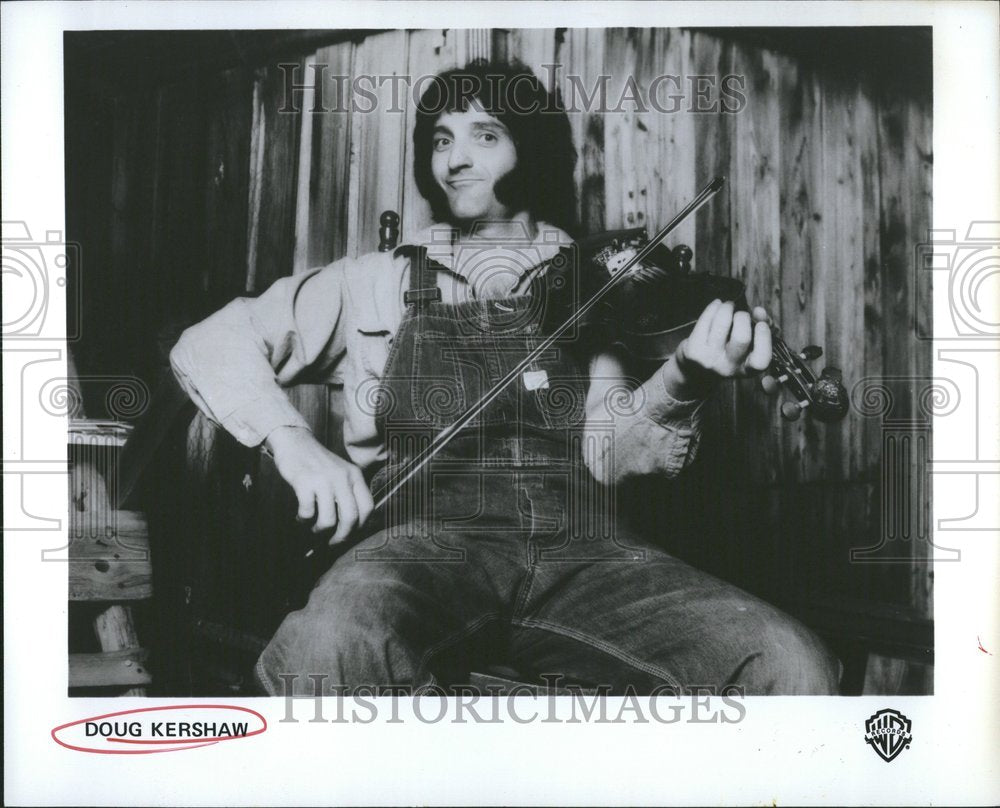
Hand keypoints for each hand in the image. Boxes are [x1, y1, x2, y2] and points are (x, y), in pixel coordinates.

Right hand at [265, 426, 373, 543]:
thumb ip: (349, 492)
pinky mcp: (304, 482)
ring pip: (328, 519)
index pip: (368, 507)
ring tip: (313, 528)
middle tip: (332, 543)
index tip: (350, 534)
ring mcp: (324, 479)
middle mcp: (343, 477)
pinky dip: (303, 520)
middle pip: (350, 517)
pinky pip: (308, 512)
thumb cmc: (318, 463)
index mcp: (355, 476)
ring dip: (319, 531)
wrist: (295, 442)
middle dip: (341, 537)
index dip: (360, 526)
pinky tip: (300, 517)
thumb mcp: (341, 472)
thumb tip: (350, 526)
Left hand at [670, 299, 772, 394]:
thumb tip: (759, 311)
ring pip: (721, 326)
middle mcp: (728, 368)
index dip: (764, 339)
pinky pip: (705, 322)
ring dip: (727, 308)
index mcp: (746, 369)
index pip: (760, 360)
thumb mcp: (747, 346)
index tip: (761, 324)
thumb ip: (760, 328)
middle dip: (743, 318)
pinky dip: (712, 308)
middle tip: (740, 314)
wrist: (694, 369)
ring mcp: (709, 360)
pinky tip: (716, 305)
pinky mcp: (693, 351)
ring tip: (728, 306)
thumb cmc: (728, 351)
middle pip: (741, 338)